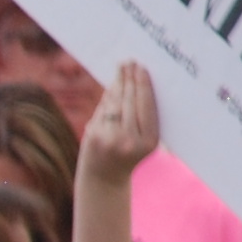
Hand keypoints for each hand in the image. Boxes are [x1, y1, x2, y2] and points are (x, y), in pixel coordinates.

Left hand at [78, 60, 159, 188]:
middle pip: (130, 102)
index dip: (143, 85)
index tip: (142, 68)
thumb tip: (136, 82)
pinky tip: (113, 85)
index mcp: (148, 141)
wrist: (104, 179)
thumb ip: (141, 117)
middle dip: (130, 80)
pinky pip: (102, 111)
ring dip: (118, 84)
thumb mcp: (143, 142)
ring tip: (122, 69)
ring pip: (115, 104)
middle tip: (130, 62)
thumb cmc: (128, 157)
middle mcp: (130, 140)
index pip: (147, 107)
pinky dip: (108, 97)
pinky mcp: (93, 136)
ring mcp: (109, 138)